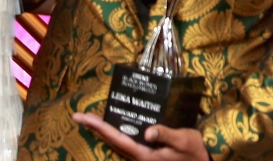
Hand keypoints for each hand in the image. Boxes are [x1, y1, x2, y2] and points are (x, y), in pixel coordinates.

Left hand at [72, 113, 211, 160]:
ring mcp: (141, 159)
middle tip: (78, 116)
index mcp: (144, 154)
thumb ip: (165, 134)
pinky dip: (114, 136)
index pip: (116, 137)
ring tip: (90, 121)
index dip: (98, 126)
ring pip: (115, 145)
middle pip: (111, 141)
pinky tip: (113, 128)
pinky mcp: (146, 157)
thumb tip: (147, 131)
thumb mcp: (183, 140)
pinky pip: (124, 145)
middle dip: (94, 128)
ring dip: (102, 132)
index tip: (83, 117)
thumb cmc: (194, 153)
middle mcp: (138, 158)